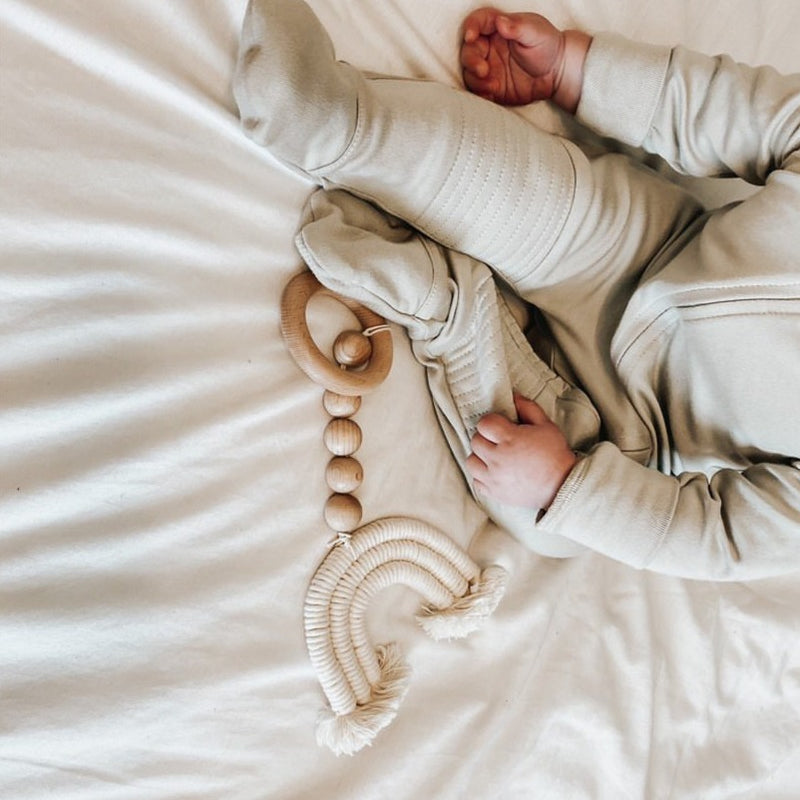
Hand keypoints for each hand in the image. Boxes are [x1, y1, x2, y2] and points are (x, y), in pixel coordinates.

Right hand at [460, 7, 590, 111]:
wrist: (557, 73)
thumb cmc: (547, 45)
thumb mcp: (536, 32)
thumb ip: (518, 26)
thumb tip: (500, 21)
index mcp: (498, 29)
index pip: (478, 22)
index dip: (471, 27)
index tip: (470, 36)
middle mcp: (489, 48)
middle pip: (469, 51)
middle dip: (471, 61)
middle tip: (483, 70)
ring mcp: (489, 68)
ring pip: (470, 73)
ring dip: (476, 80)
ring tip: (492, 86)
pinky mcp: (492, 87)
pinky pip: (479, 91)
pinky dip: (481, 93)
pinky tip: (491, 94)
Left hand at [466, 394, 576, 510]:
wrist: (562, 486)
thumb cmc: (555, 455)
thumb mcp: (546, 425)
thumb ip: (528, 408)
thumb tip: (513, 397)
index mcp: (510, 439)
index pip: (484, 424)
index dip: (491, 422)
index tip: (500, 426)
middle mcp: (498, 458)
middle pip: (475, 441)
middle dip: (485, 438)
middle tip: (498, 441)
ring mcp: (494, 477)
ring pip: (471, 461)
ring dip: (480, 457)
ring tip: (494, 456)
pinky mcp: (494, 492)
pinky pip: (476, 481)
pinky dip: (482, 476)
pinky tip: (495, 472)